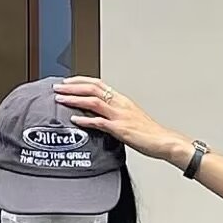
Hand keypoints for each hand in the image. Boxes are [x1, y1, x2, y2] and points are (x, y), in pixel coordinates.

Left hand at [53, 77, 190, 166]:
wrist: (164, 141)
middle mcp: (120, 103)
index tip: (68, 82)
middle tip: (58, 87)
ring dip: (74, 98)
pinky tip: (74, 119)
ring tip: (60, 98)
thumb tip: (99, 117)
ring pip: (93, 100)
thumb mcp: (130, 119)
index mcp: (122, 100)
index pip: (98, 84)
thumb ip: (114, 115)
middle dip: (72, 86)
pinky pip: (99, 121)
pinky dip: (85, 119)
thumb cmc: (149, 133)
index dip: (80, 81)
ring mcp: (120, 115)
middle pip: (92, 87)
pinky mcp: (120, 128)